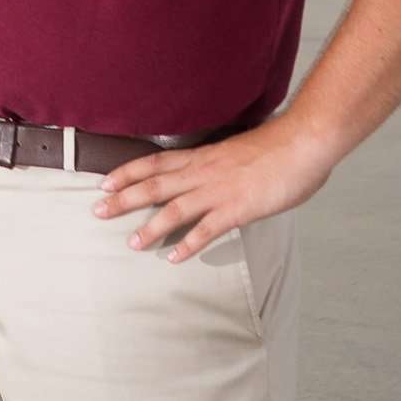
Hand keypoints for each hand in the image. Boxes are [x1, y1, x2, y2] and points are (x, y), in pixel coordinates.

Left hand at [90, 118, 342, 260]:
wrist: (302, 143)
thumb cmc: (277, 148)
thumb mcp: (237, 153)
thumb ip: (220, 167)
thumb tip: (214, 180)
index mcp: (202, 156)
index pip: (155, 162)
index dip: (127, 172)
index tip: (105, 182)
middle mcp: (203, 172)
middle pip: (153, 185)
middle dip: (123, 199)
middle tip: (98, 211)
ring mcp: (218, 190)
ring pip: (173, 209)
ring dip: (149, 227)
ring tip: (131, 243)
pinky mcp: (237, 208)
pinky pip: (206, 229)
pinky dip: (188, 244)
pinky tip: (175, 257)